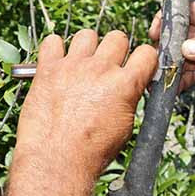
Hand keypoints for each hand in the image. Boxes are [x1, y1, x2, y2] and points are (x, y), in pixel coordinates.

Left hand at [15, 29, 157, 177]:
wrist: (57, 160)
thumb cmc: (91, 151)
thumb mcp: (125, 126)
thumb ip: (129, 98)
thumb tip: (129, 87)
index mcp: (125, 84)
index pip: (146, 53)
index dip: (144, 59)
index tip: (137, 64)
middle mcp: (101, 69)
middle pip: (117, 37)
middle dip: (116, 49)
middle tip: (108, 66)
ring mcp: (73, 66)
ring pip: (87, 34)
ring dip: (87, 46)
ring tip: (82, 64)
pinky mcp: (48, 68)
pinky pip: (52, 41)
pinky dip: (55, 49)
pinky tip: (57, 63)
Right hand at [149, 0, 194, 119]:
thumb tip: (188, 45)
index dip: (174, 18)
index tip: (159, 31)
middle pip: (186, 34)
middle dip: (169, 46)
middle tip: (157, 60)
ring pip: (188, 55)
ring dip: (174, 65)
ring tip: (162, 76)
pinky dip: (183, 79)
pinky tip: (176, 87)